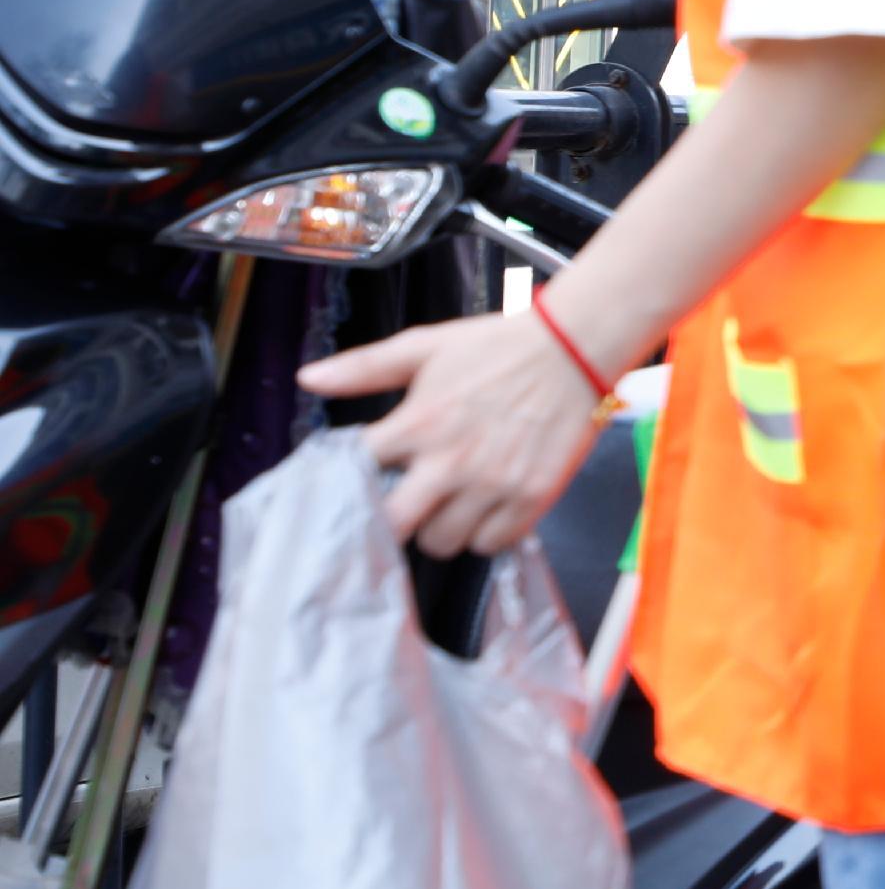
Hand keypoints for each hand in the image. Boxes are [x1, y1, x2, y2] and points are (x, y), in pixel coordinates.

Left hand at [302, 312, 611, 557]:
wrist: (573, 348)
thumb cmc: (497, 346)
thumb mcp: (425, 346)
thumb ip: (364, 367)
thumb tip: (307, 378)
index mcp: (419, 423)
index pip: (359, 475)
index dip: (354, 479)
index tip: (364, 479)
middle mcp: (452, 462)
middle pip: (396, 526)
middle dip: (395, 518)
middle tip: (407, 503)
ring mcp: (494, 484)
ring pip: (444, 542)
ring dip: (442, 528)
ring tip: (452, 504)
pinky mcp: (532, 497)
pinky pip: (493, 543)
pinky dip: (487, 532)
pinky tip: (488, 507)